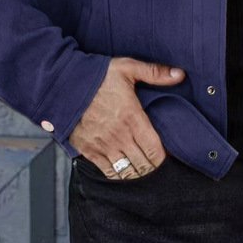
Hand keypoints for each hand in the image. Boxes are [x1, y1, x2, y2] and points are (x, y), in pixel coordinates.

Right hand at [68, 57, 183, 178]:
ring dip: (136, 173)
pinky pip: (107, 172)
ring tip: (140, 169)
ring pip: (127, 172)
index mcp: (133, 118)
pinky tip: (122, 170)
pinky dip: (117, 174)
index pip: (154, 150)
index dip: (162, 158)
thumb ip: (154, 72)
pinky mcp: (89, 150)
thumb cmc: (96, 76)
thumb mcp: (127, 68)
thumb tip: (179, 74)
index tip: (164, 155)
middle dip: (151, 167)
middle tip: (153, 163)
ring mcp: (103, 146)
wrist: (63, 85)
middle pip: (143, 165)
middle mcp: (120, 136)